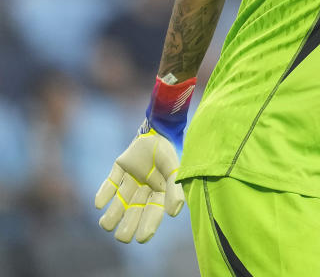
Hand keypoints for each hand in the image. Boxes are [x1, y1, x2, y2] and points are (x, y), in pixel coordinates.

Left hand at [94, 123, 184, 242]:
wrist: (158, 128)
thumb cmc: (169, 151)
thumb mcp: (175, 170)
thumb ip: (174, 190)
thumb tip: (173, 213)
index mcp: (160, 190)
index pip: (153, 212)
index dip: (148, 225)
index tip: (142, 239)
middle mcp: (145, 187)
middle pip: (135, 210)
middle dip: (128, 224)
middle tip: (122, 238)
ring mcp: (132, 178)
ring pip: (121, 200)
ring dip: (113, 213)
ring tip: (105, 225)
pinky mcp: (120, 167)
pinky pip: (111, 182)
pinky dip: (104, 192)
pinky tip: (99, 204)